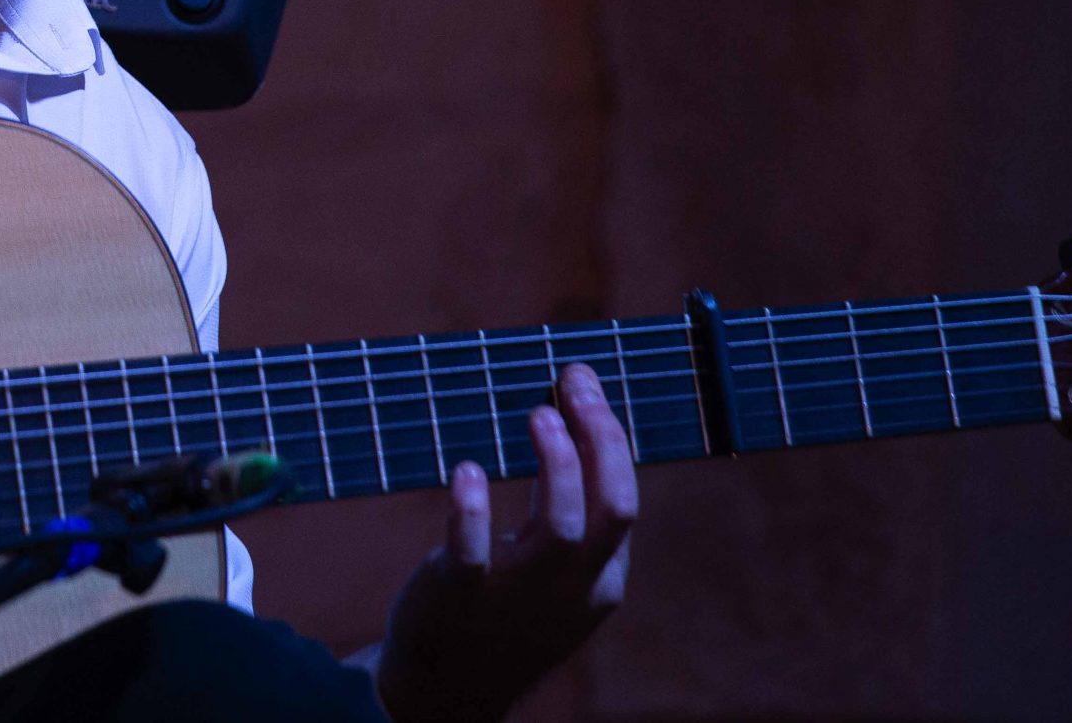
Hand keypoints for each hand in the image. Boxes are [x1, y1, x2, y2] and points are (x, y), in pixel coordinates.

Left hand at [372, 362, 636, 722]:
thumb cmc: (504, 609)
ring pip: (562, 529)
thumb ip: (568, 505)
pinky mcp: (459, 597)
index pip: (623, 499)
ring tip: (537, 414)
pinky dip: (472, 511)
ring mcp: (517, 595)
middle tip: (574, 383)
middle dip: (601, 439)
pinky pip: (472, 554)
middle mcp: (569, 587)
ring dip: (557, 465)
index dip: (608, 436)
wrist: (448, 688)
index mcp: (599, 578)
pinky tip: (467, 471)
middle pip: (611, 508)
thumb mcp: (553, 569)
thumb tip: (571, 412)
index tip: (580, 381)